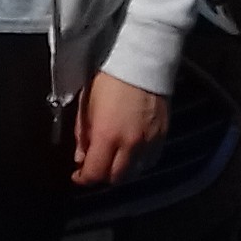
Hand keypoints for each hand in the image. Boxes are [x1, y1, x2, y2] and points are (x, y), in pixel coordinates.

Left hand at [72, 72, 168, 187]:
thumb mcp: (86, 104)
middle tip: (94, 167)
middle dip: (102, 176)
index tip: (78, 176)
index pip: (95, 173)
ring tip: (112, 161)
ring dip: (121, 172)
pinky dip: (138, 163)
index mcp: (107, 135)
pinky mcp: (162, 136)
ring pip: (135, 173)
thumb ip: (83, 134)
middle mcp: (130, 143)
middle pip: (116, 178)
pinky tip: (131, 154)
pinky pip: (150, 161)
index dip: (84, 179)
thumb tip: (80, 156)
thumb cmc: (110, 78)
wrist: (141, 61)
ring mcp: (149, 141)